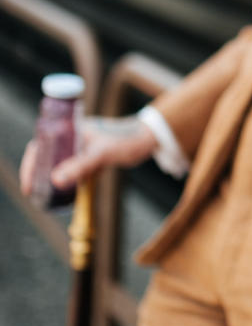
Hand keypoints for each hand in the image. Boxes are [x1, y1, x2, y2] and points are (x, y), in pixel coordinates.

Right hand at [20, 115, 157, 195]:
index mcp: (70, 129)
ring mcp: (83, 148)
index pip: (41, 145)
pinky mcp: (93, 157)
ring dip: (52, 179)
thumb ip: (80, 166)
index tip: (29, 184)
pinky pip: (75, 171)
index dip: (30, 164)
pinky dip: (69, 182)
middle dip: (38, 174)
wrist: (149, 138)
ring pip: (61, 165)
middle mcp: (73, 138)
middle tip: (33, 192)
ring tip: (45, 196)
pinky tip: (66, 196)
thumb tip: (55, 181)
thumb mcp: (101, 154)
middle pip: (48, 156)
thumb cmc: (126, 139)